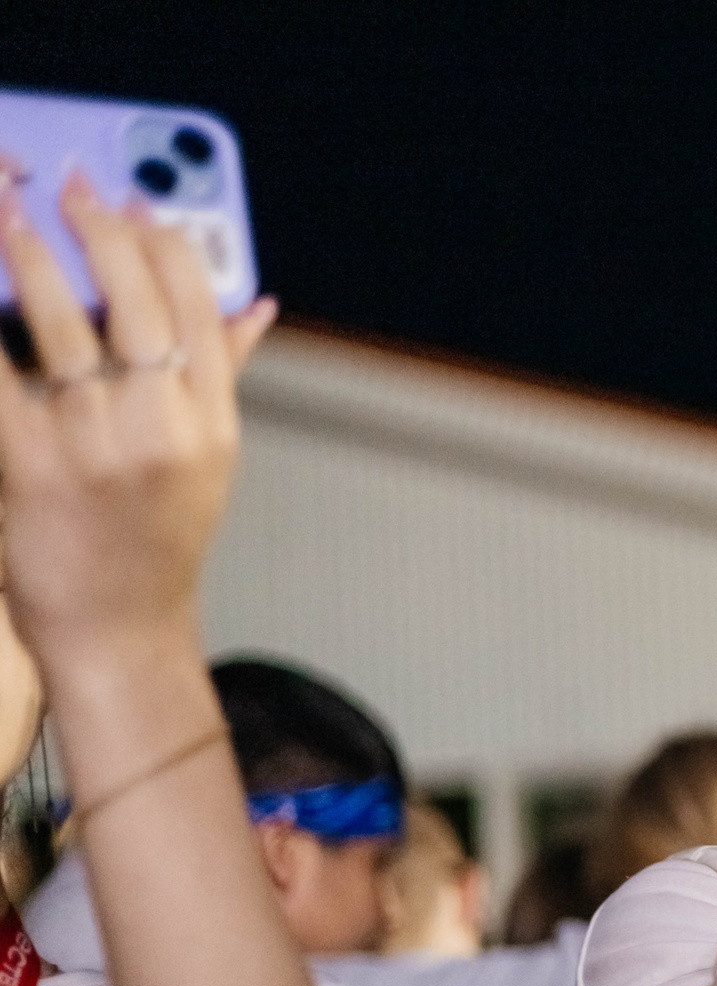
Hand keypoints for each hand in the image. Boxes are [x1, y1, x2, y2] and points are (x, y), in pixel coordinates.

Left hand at [0, 170, 275, 682]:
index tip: (133, 202)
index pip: (196, 305)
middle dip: (96, 228)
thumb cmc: (155, 545)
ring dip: (28, 250)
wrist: (115, 629)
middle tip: (66, 186)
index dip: (162, 241)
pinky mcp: (29, 461)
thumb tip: (254, 305)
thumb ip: (223, 374)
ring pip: (61, 320)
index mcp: (212, 423)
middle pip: (133, 299)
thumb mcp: (209, 461)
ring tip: (8, 209)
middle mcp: (161, 428)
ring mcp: (93, 443)